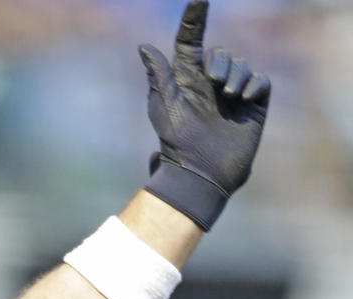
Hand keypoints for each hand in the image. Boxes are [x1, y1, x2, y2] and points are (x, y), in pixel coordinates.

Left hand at [139, 1, 270, 230]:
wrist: (203, 171)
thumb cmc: (177, 142)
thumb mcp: (164, 107)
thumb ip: (159, 75)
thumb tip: (144, 46)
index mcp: (186, 80)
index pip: (190, 43)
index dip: (194, 21)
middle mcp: (210, 84)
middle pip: (221, 53)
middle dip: (221, 62)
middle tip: (215, 84)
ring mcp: (233, 94)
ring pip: (243, 64)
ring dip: (237, 75)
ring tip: (229, 98)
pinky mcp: (253, 105)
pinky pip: (260, 80)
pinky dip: (254, 85)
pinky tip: (243, 100)